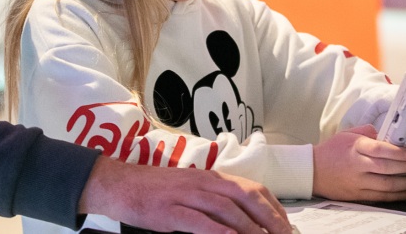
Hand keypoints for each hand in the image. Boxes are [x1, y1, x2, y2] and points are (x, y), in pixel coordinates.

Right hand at [79, 156, 294, 233]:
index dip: (272, 207)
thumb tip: (241, 218)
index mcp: (211, 177)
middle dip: (269, 218)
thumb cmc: (155, 189)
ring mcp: (186, 195)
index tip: (286, 225)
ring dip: (249, 227)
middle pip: (245, 197)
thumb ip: (214, 199)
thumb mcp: (189, 188)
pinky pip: (199, 221)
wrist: (119, 184)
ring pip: (227, 209)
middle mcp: (203, 182)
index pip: (251, 188)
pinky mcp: (169, 211)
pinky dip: (217, 231)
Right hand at [313, 124, 405, 201]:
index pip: (378, 149)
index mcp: (355, 147)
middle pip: (386, 168)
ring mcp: (357, 181)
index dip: (396, 152)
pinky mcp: (357, 195)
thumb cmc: (331, 151)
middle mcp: (356, 165)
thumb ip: (367, 132)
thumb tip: (387, 133)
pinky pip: (380, 197)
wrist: (312, 171)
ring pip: (386, 185)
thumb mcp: (346, 135)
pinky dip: (396, 196)